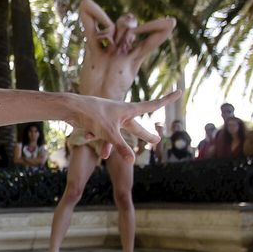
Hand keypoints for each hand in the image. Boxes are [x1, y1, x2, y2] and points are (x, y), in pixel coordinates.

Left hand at [67, 89, 181, 159]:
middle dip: (145, 135)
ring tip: (107, 155)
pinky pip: (101, 132)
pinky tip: (88, 135)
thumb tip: (132, 161)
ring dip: (114, 145)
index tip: (180, 90)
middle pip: (137, 127)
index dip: (167, 99)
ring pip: (116, 134)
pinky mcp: (98, 122)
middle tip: (156, 141)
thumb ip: (121, 147)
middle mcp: (121, 113)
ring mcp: (110, 117)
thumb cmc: (93, 116)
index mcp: (129, 110)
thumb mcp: (110, 134)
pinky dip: (95, 136)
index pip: (154, 105)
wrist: (72, 107)